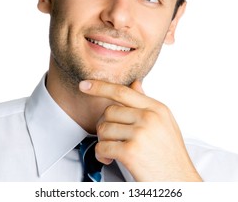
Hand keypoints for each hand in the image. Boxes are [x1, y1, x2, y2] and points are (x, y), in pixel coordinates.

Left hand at [79, 80, 201, 181]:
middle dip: (105, 125)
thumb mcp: (164, 123)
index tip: (85, 85)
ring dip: (103, 141)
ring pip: (103, 128)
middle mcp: (149, 117)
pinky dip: (101, 154)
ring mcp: (140, 133)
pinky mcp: (131, 151)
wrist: (180, 181)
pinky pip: (102, 146)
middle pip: (109, 111)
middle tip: (111, 138)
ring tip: (112, 150)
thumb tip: (135, 84)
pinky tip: (109, 159)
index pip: (123, 91)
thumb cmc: (170, 154)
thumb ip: (146, 103)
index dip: (101, 86)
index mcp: (156, 109)